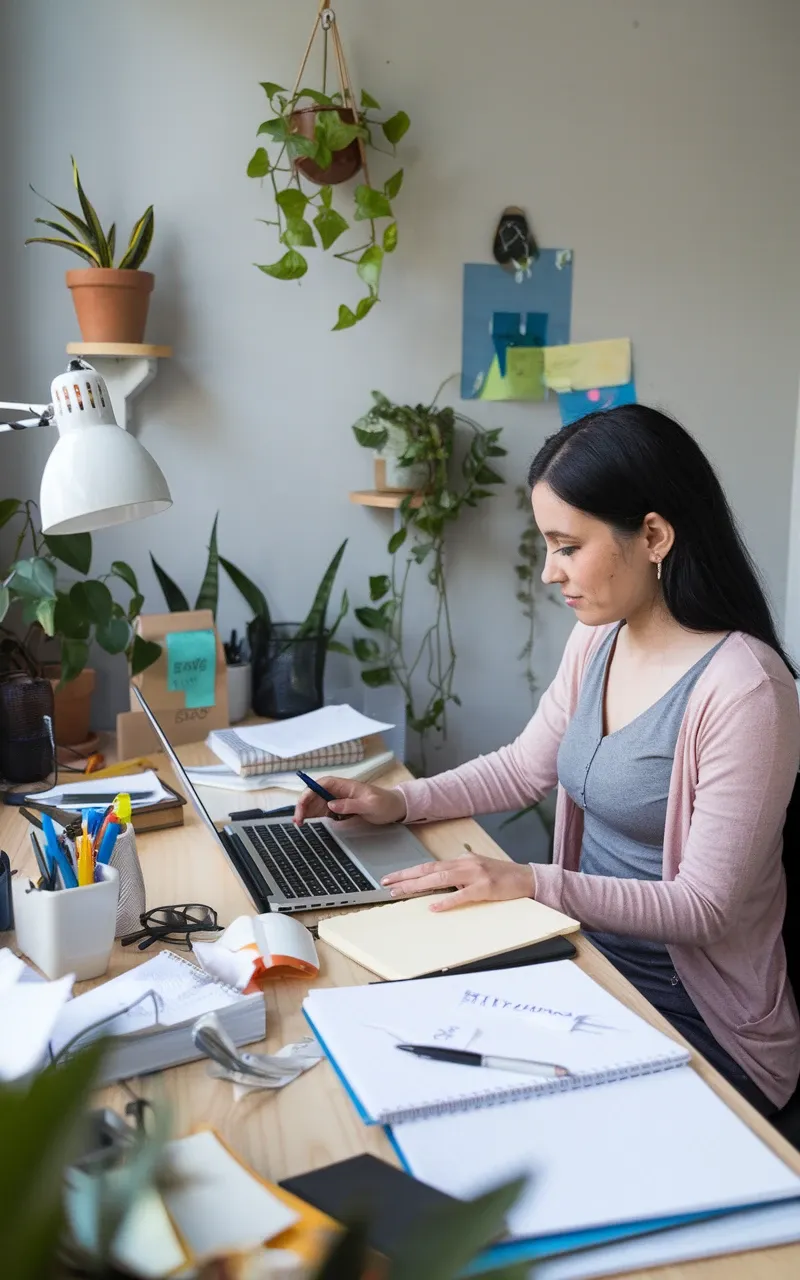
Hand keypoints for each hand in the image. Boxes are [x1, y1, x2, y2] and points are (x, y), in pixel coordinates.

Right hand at [293, 777, 406, 825]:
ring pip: (316, 804)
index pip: (322, 784)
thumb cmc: (384, 803)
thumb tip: (331, 805)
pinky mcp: (339, 811)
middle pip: (315, 794)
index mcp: (345, 786)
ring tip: (299, 824)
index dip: (309, 791)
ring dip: (306, 812)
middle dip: (304, 805)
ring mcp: (338, 801)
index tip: (302, 804)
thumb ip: (350, 805)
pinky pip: (322, 812)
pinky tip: (307, 824)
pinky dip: (313, 817)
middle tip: (298, 820)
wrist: (394, 809)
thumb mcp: (370, 805)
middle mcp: (338, 792)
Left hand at [381, 846, 534, 910]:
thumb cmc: (503, 877)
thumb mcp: (477, 871)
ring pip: (440, 878)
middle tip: (387, 883)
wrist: (529, 878)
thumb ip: (459, 875)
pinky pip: (462, 894)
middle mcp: (465, 863)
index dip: (409, 872)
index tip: (392, 877)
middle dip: (406, 877)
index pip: (430, 865)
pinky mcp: (485, 887)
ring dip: (418, 885)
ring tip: (400, 892)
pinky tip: (434, 906)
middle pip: (429, 869)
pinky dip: (447, 901)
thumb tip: (439, 883)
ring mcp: (475, 874)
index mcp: (462, 860)